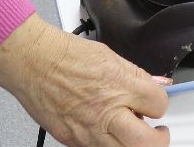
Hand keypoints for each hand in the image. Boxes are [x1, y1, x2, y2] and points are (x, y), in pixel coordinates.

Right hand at [0, 15, 168, 145]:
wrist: (33, 63)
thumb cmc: (66, 55)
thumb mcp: (110, 57)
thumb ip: (136, 76)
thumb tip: (156, 84)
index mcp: (121, 85)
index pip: (159, 105)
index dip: (159, 104)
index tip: (154, 104)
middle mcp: (107, 112)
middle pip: (146, 143)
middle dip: (158, 140)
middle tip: (158, 134)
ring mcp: (89, 131)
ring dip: (132, 145)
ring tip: (133, 135)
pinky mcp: (72, 141)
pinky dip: (106, 144)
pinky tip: (106, 131)